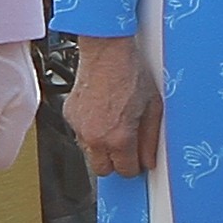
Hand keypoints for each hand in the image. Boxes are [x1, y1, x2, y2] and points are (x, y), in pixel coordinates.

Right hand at [62, 35, 159, 179]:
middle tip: (124, 146)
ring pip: (89, 152)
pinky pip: (80, 133)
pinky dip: (89, 128)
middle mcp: (96, 137)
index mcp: (119, 138)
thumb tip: (149, 159)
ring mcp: (80, 127)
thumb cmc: (130, 73)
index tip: (136, 159)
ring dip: (100, 146)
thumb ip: (150, 139)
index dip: (134, 166)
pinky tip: (100, 111)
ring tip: (112, 123)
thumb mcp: (152, 108)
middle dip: (114, 162)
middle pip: (102, 170)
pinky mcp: (69, 115)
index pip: (125, 171)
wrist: (107, 51)